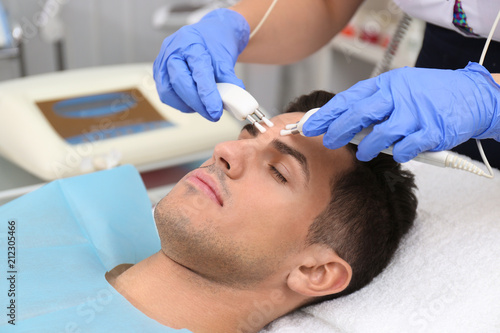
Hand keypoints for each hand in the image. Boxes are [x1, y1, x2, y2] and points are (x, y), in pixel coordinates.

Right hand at [153, 9, 248, 120]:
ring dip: (187, 105)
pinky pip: (165, 94)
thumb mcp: (226, 58)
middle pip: (179, 82)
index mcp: (191, 42)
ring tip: (204, 107)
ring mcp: (162, 61)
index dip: (207, 95)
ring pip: (168, 92)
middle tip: (212, 114)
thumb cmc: (216, 42)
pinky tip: (193, 103)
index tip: (216, 111)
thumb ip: (229, 81)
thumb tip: (233, 103)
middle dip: (197, 104)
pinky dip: (180, 102)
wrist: (209, 33)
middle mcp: (172, 50)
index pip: (198, 72)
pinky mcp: (159, 72)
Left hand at [302, 62, 499, 161]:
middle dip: (338, 130)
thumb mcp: (400, 88)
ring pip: (380, 135)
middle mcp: (398, 97)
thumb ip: (374, 103)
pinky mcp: (430, 132)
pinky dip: (398, 153)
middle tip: (328, 141)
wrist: (472, 95)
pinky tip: (398, 152)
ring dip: (367, 148)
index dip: (327, 114)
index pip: (349, 99)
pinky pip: (405, 149)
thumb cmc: (431, 93)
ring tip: (363, 152)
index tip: (309, 125)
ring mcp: (415, 115)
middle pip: (359, 115)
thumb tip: (343, 121)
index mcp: (387, 84)